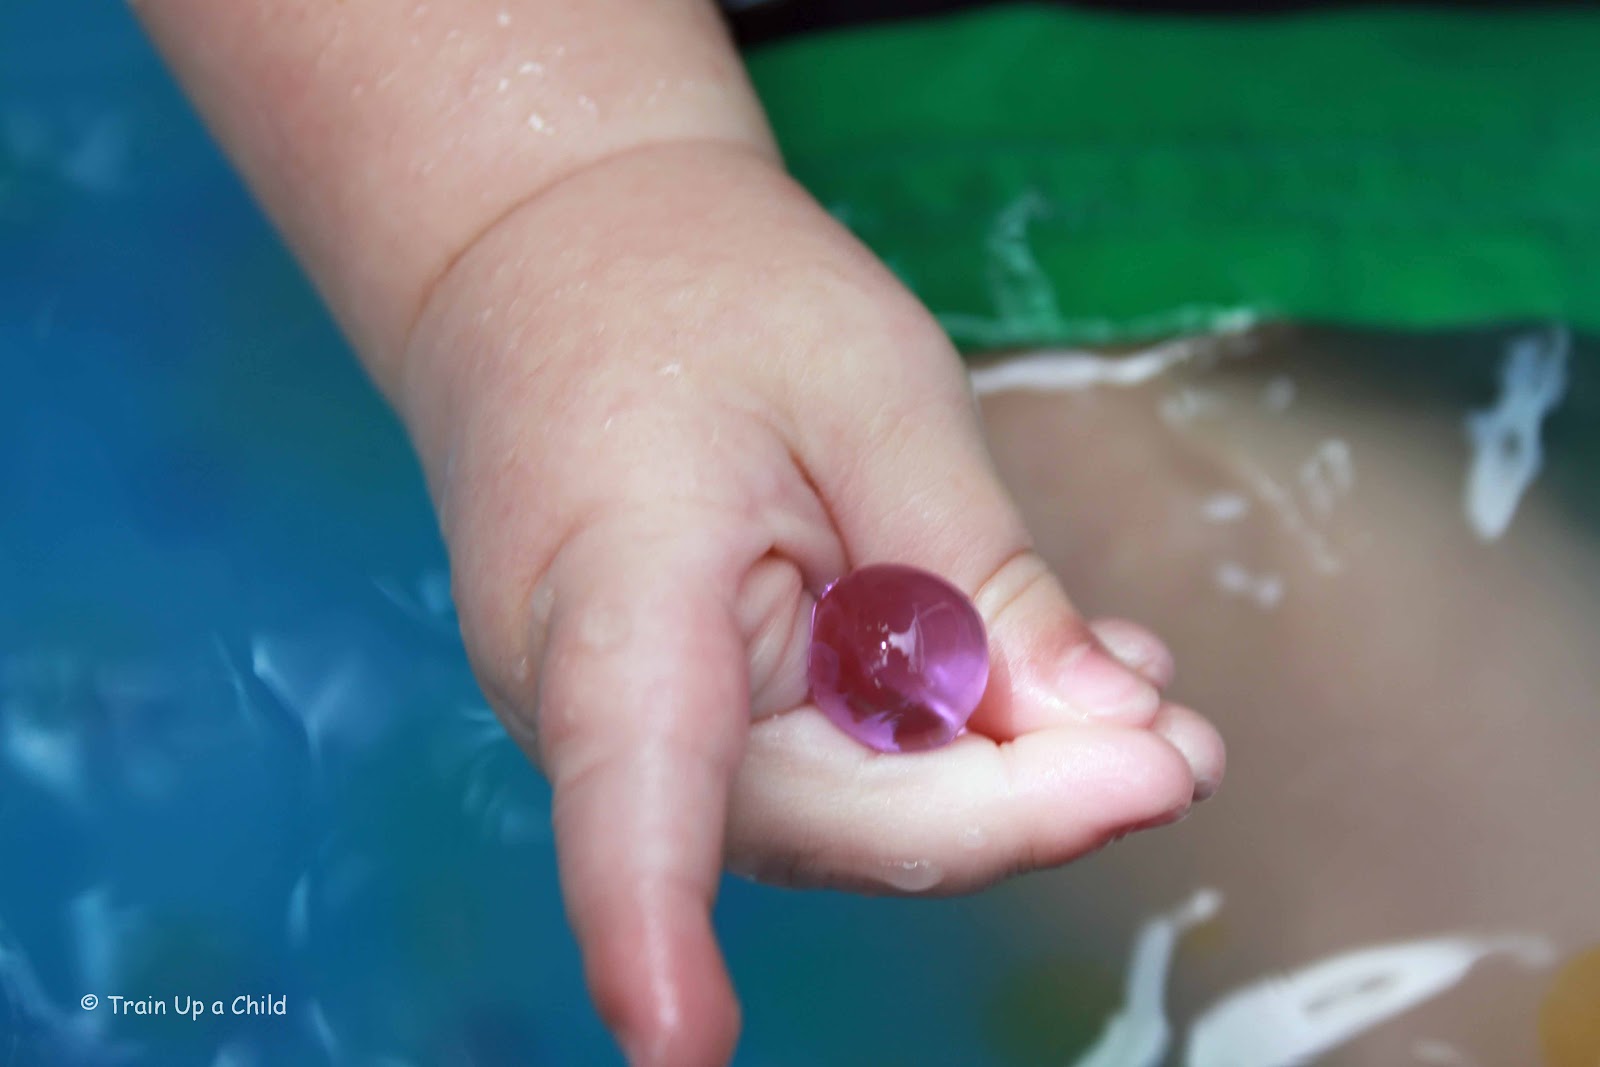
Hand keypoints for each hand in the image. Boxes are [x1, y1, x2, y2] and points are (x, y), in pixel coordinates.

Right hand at [401, 142, 1224, 1065]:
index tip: (680, 1048)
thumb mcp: (874, 395)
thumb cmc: (701, 292)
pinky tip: (1043, 666)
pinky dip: (944, 729)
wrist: (551, 254)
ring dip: (1000, 768)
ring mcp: (626, 720)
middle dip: (1017, 807)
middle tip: (1180, 753)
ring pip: (841, 806)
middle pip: (824, 822)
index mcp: (613, 595)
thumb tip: (1106, 744)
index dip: (652, 930)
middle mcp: (593, 698)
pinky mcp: (678, 714)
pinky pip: (826, 759)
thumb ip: (980, 576)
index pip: (635, 791)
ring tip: (1139, 695)